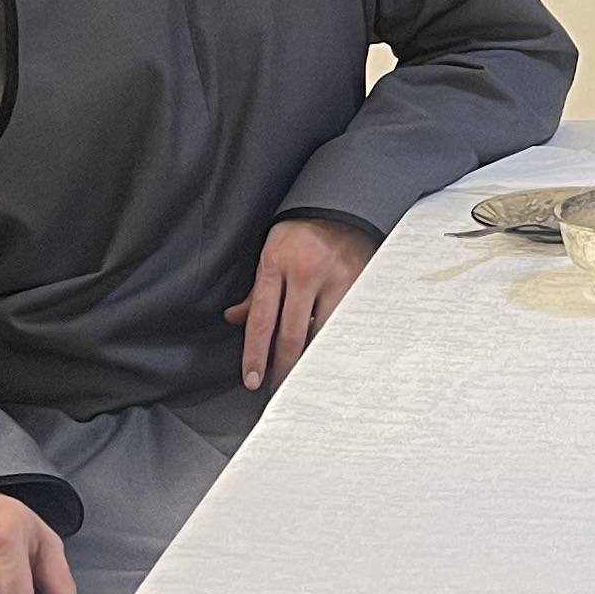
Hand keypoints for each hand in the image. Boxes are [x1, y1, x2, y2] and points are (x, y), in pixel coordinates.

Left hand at [225, 214, 375, 389]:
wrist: (339, 205)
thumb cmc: (300, 233)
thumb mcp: (270, 254)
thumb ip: (255, 291)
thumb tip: (234, 318)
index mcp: (275, 264)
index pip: (261, 320)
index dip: (255, 354)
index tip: (252, 379)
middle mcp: (304, 272)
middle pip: (291, 334)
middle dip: (283, 367)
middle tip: (279, 387)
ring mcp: (335, 277)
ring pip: (321, 332)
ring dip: (312, 358)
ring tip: (306, 376)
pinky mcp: (359, 281)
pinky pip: (345, 321)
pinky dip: (336, 339)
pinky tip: (331, 353)